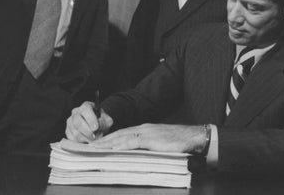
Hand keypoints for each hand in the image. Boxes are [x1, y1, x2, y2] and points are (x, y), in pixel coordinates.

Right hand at [66, 101, 112, 142]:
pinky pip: (72, 138)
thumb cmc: (102, 122)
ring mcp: (70, 122)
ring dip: (85, 138)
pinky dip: (80, 142)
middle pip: (78, 122)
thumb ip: (104, 123)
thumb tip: (97, 127)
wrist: (97, 127)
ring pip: (75, 132)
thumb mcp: (107, 121)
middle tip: (94, 137)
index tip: (96, 128)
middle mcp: (76, 112)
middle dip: (87, 132)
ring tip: (92, 139)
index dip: (91, 120)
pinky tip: (86, 140)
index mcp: (86, 106)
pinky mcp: (67, 131)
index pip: (86, 110)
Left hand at [90, 124, 207, 153]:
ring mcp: (148, 133)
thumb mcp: (160, 144)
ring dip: (108, 143)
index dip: (109, 139)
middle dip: (104, 140)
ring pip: (124, 137)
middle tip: (89, 146)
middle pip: (119, 134)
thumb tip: (135, 155)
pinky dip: (123, 145)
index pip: (123, 133)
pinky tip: (115, 149)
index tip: (97, 144)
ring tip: (96, 148)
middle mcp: (144, 129)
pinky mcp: (153, 139)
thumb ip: (147, 147)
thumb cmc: (179, 142)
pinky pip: (135, 142)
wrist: (193, 137)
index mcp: (145, 130)